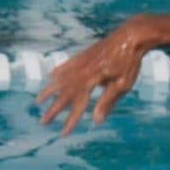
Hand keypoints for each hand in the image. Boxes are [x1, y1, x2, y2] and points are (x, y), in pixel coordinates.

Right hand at [37, 19, 153, 134]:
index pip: (78, 106)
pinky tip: (51, 76)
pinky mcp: (84, 55)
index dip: (71, 120)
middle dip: (53, 110)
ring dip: (49, 92)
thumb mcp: (123, 84)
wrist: (131, 36)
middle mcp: (82, 72)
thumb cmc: (130, 62)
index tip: (63, 133)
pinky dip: (58, 72)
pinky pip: (66, 65)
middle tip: (42, 122)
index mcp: (92, 81)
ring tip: (38, 101)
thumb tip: (96, 120)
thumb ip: (108, 102)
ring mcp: (81, 62)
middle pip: (64, 95)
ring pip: (60, 80)